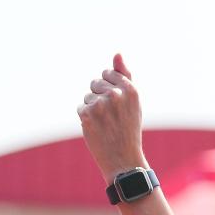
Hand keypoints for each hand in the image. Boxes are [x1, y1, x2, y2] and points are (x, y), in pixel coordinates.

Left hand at [77, 53, 146, 181]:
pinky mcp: (88, 114)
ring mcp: (101, 105)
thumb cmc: (129, 130)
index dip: (110, 89)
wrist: (125, 161)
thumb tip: (117, 53)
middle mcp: (116, 94)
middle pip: (95, 83)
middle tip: (113, 119)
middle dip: (100, 98)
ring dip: (93, 110)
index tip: (118, 106)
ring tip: (106, 126)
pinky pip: (81, 109)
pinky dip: (87, 120)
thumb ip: (124, 77)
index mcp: (130, 90)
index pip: (107, 74)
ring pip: (87, 97)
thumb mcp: (133, 103)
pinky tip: (98, 131)